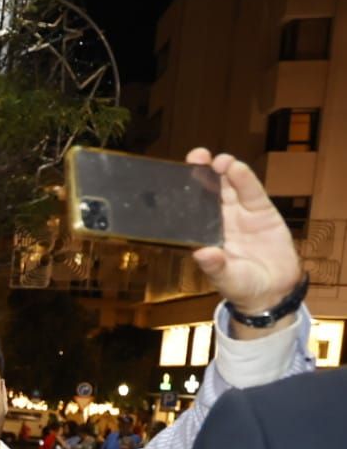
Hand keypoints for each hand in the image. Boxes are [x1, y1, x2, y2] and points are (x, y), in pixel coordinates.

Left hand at [186, 148, 303, 316]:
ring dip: (223, 171)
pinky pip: (252, 192)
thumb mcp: (227, 279)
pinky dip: (245, 180)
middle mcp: (219, 220)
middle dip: (201, 173)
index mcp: (204, 235)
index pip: (190, 210)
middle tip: (196, 157)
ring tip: (219, 161)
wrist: (274, 291)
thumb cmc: (243, 286)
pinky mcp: (261, 211)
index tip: (174, 178)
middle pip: (207, 192)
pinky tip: (237, 168)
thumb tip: (202, 254)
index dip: (184, 193)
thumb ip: (215, 266)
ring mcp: (240, 214)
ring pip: (229, 187)